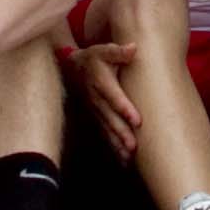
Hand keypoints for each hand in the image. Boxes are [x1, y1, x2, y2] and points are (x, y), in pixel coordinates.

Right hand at [70, 38, 143, 161]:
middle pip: (110, 118)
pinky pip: (105, 134)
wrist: (72, 68)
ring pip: (107, 130)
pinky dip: (113, 148)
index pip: (114, 97)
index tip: (137, 120)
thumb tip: (134, 48)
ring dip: (117, 144)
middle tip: (133, 146)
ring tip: (129, 158)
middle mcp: (97, 100)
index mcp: (102, 82)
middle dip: (121, 133)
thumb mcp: (103, 50)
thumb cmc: (93, 58)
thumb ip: (117, 51)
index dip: (124, 108)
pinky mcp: (96, 118)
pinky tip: (124, 161)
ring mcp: (96, 111)